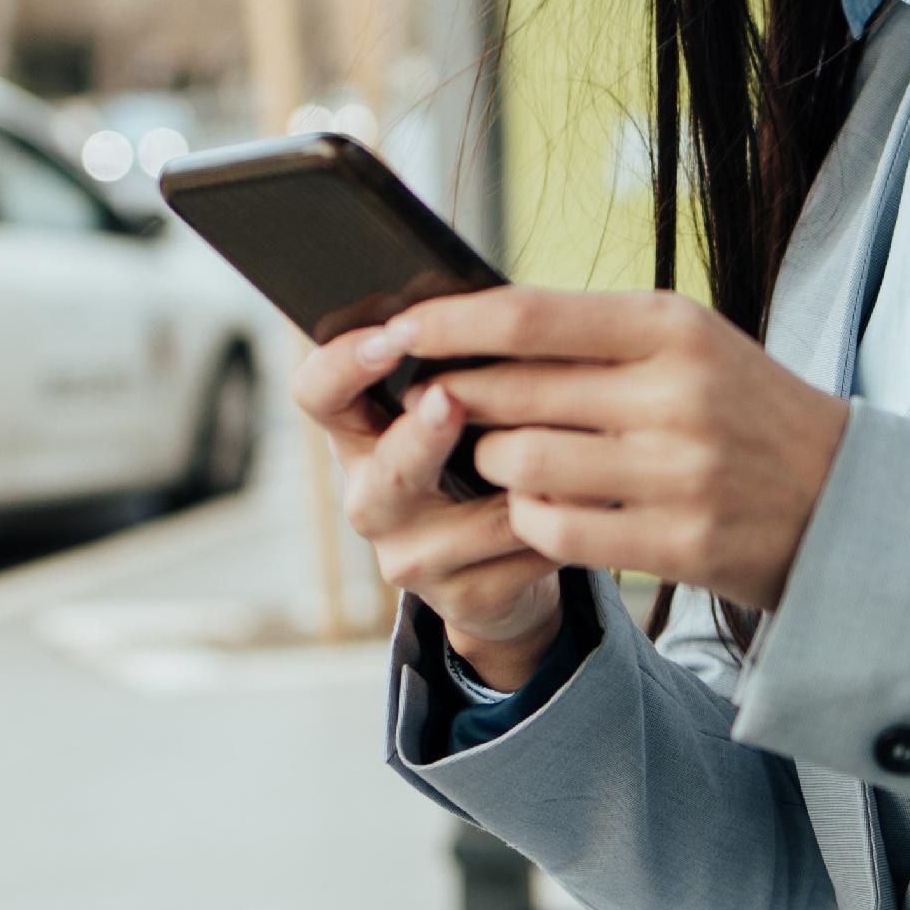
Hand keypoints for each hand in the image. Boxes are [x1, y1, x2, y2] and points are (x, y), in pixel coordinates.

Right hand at [290, 325, 564, 686]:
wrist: (502, 574)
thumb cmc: (482, 461)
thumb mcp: (463, 412)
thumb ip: (465, 368)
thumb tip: (505, 310)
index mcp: (359, 434)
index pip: (317, 392)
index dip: (343, 365)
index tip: (392, 337)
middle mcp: (369, 498)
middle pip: (384, 471)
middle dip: (421, 437)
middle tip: (450, 400)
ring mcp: (408, 557)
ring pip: (477, 519)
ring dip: (536, 483)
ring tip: (582, 452)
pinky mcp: (460, 599)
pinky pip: (525, 551)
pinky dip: (564, 522)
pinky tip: (592, 502)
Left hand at [397, 288, 850, 614]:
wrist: (845, 501)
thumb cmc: (744, 410)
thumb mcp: (688, 343)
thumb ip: (592, 334)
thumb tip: (472, 323)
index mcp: (673, 325)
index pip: (527, 315)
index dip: (448, 323)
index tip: (396, 327)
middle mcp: (676, 393)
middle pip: (510, 392)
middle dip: (460, 401)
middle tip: (441, 404)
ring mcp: (677, 472)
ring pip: (522, 464)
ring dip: (498, 466)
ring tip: (512, 458)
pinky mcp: (677, 542)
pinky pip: (555, 529)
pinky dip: (534, 519)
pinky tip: (547, 507)